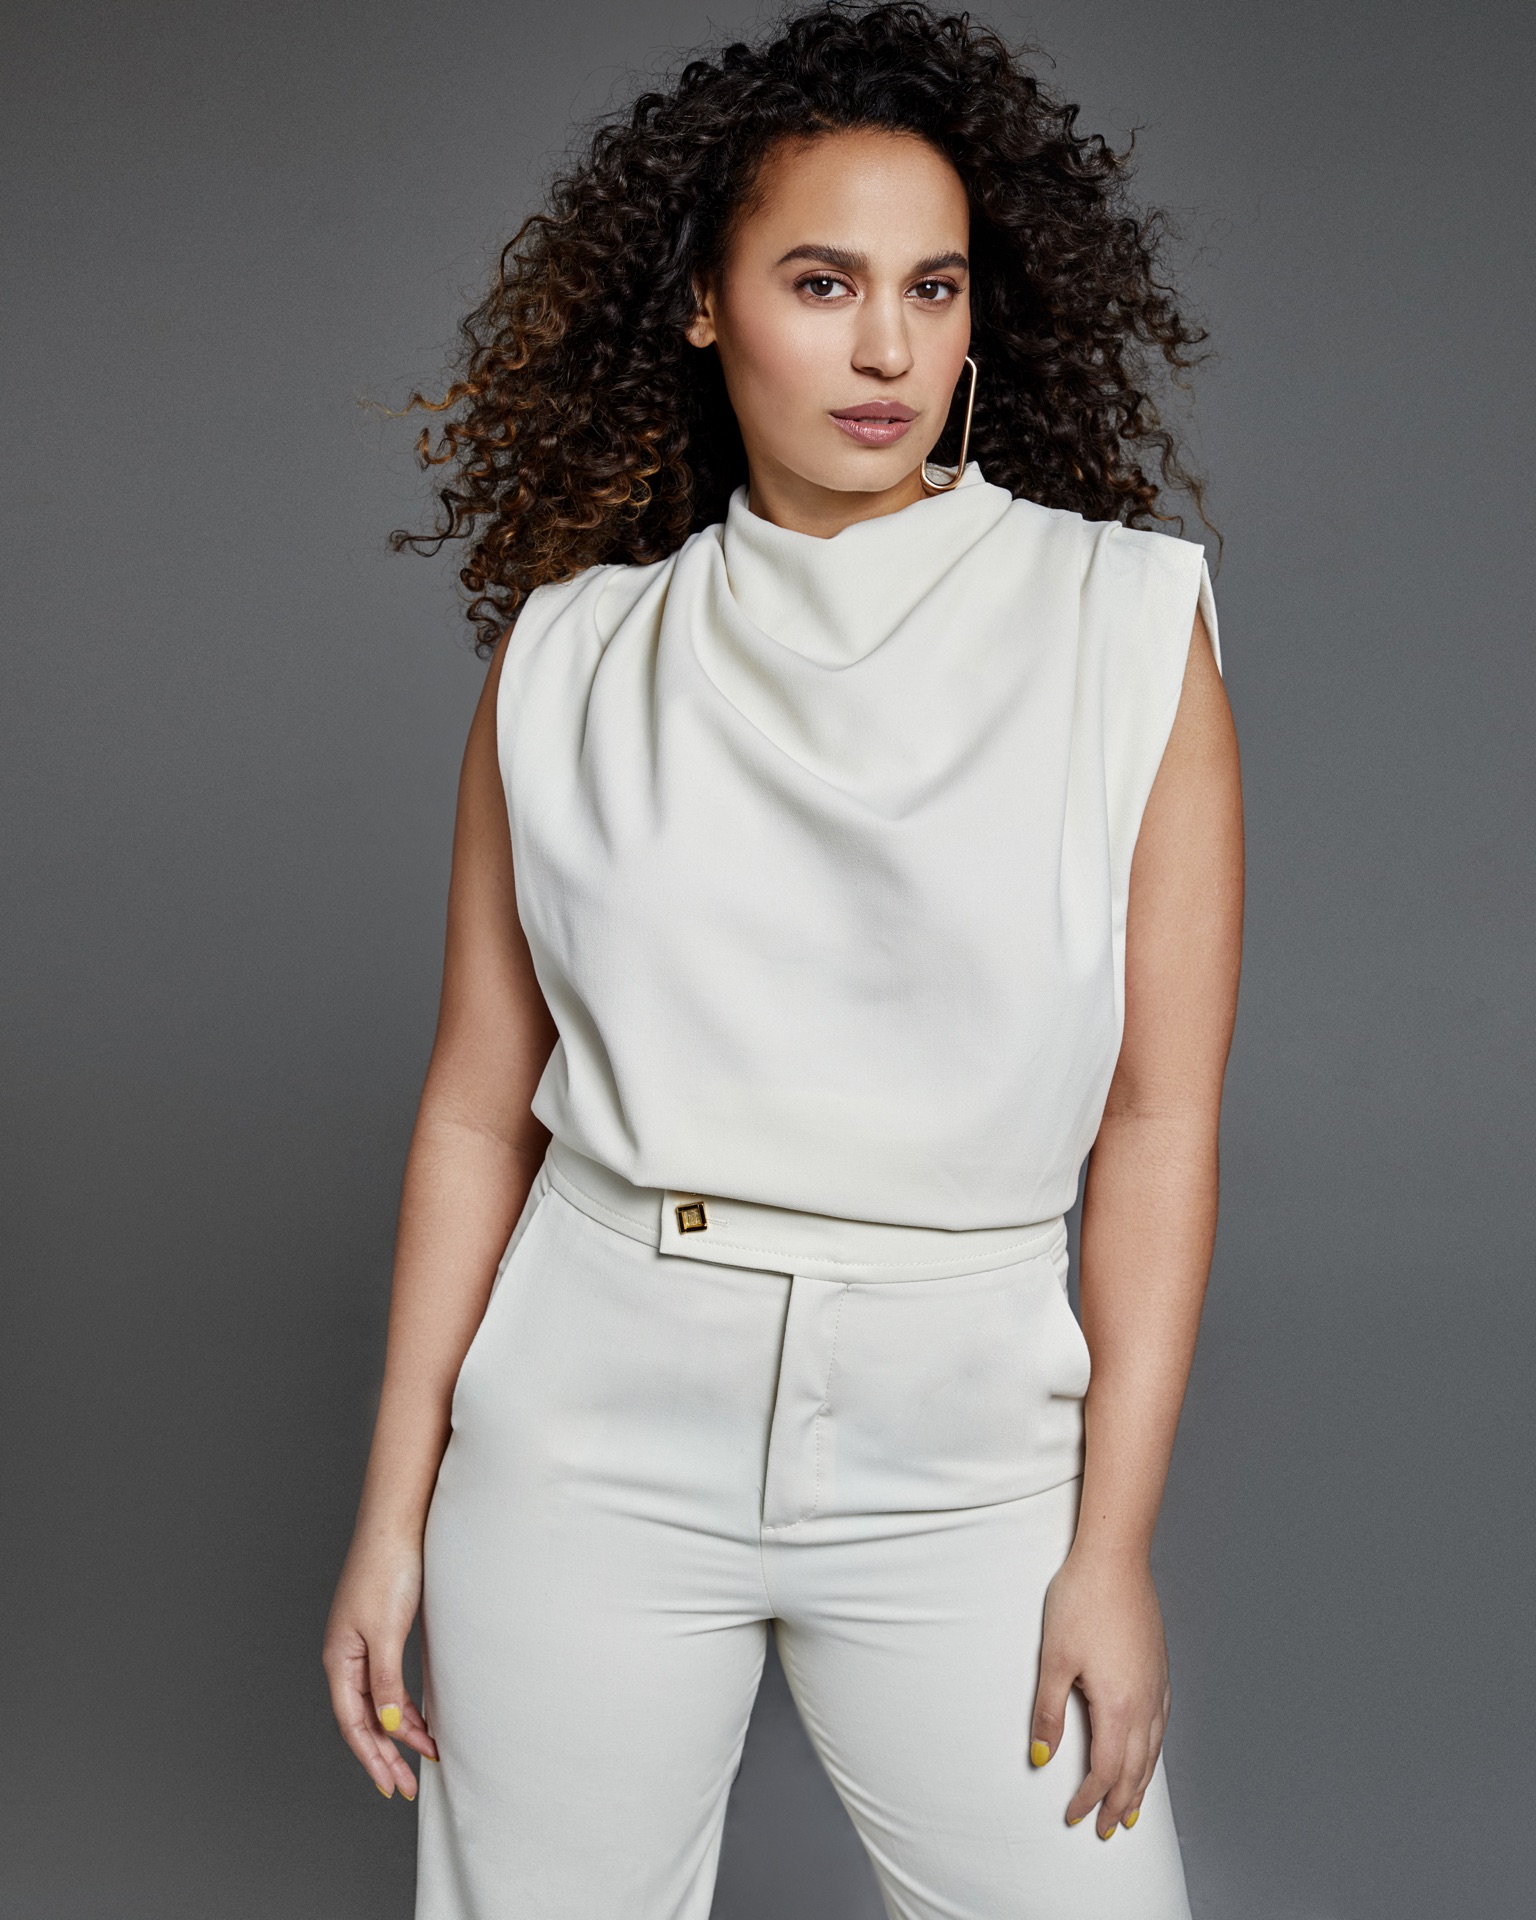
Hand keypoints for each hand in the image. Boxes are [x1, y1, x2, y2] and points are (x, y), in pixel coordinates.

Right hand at [323, 1526, 438, 1797]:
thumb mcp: (387, 1633)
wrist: (398, 1523)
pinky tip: (422, 1718)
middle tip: (408, 1787)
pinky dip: (406, 1704)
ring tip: (425, 1756)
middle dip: (385, 1755)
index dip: (372, 1758)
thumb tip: (389, 1727)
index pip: (353, 1723)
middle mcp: (347, 1656)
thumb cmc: (388, 1571)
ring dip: (400, 1731)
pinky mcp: (383, 1630)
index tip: (392, 1787)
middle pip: (364, 1718)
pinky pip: (391, 1681)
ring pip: (379, 1701)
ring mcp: (364, 1643)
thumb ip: (386, 1683)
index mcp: (339, 1659)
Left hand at [1029, 1546, 1170, 1837]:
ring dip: (1141, 1784)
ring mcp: (1157, 1684)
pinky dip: (1153, 1752)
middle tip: (1108, 1830)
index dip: (1090, 1798)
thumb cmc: (1081, 1601)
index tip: (1075, 1815)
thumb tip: (1042, 1755)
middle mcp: (1146, 1702)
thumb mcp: (1053, 1659)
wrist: (1115, 1558)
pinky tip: (1148, 1752)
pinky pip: (1161, 1725)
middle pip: (1136, 1769)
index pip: (1107, 1770)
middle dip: (1120, 1803)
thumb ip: (1048, 1712)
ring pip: (1154, 1750)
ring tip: (1131, 1807)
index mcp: (1118, 1705)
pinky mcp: (1160, 1668)